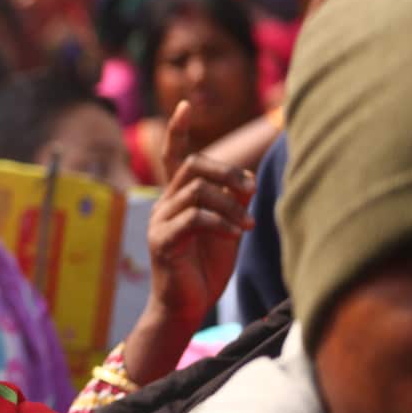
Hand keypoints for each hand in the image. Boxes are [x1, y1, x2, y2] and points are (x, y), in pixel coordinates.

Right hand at [148, 102, 254, 325]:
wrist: (185, 307)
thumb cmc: (205, 268)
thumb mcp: (227, 229)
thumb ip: (233, 203)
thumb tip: (248, 180)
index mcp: (178, 198)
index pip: (174, 156)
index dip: (178, 130)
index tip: (184, 105)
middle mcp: (165, 204)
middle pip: (193, 166)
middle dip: (226, 170)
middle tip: (251, 188)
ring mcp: (160, 221)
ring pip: (197, 191)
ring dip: (230, 204)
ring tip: (248, 225)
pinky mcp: (162, 241)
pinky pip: (194, 218)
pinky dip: (221, 222)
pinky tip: (237, 234)